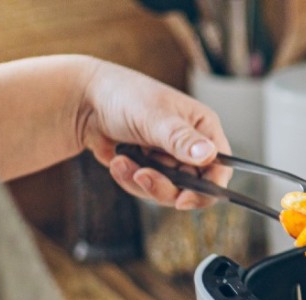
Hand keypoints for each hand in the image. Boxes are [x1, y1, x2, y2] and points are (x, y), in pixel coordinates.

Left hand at [76, 60, 232, 209]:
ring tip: (122, 161)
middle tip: (142, 175)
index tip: (184, 199)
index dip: (208, 188)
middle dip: (165, 186)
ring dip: (142, 181)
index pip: (220, 168)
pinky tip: (118, 161)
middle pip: (193, 186)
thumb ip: (182, 139)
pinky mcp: (149, 169)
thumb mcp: (155, 117)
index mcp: (203, 128)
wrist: (85, 102)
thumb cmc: (124, 96)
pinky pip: (146, 189)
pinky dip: (129, 179)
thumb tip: (210, 155)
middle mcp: (190, 146)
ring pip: (168, 191)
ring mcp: (169, 159)